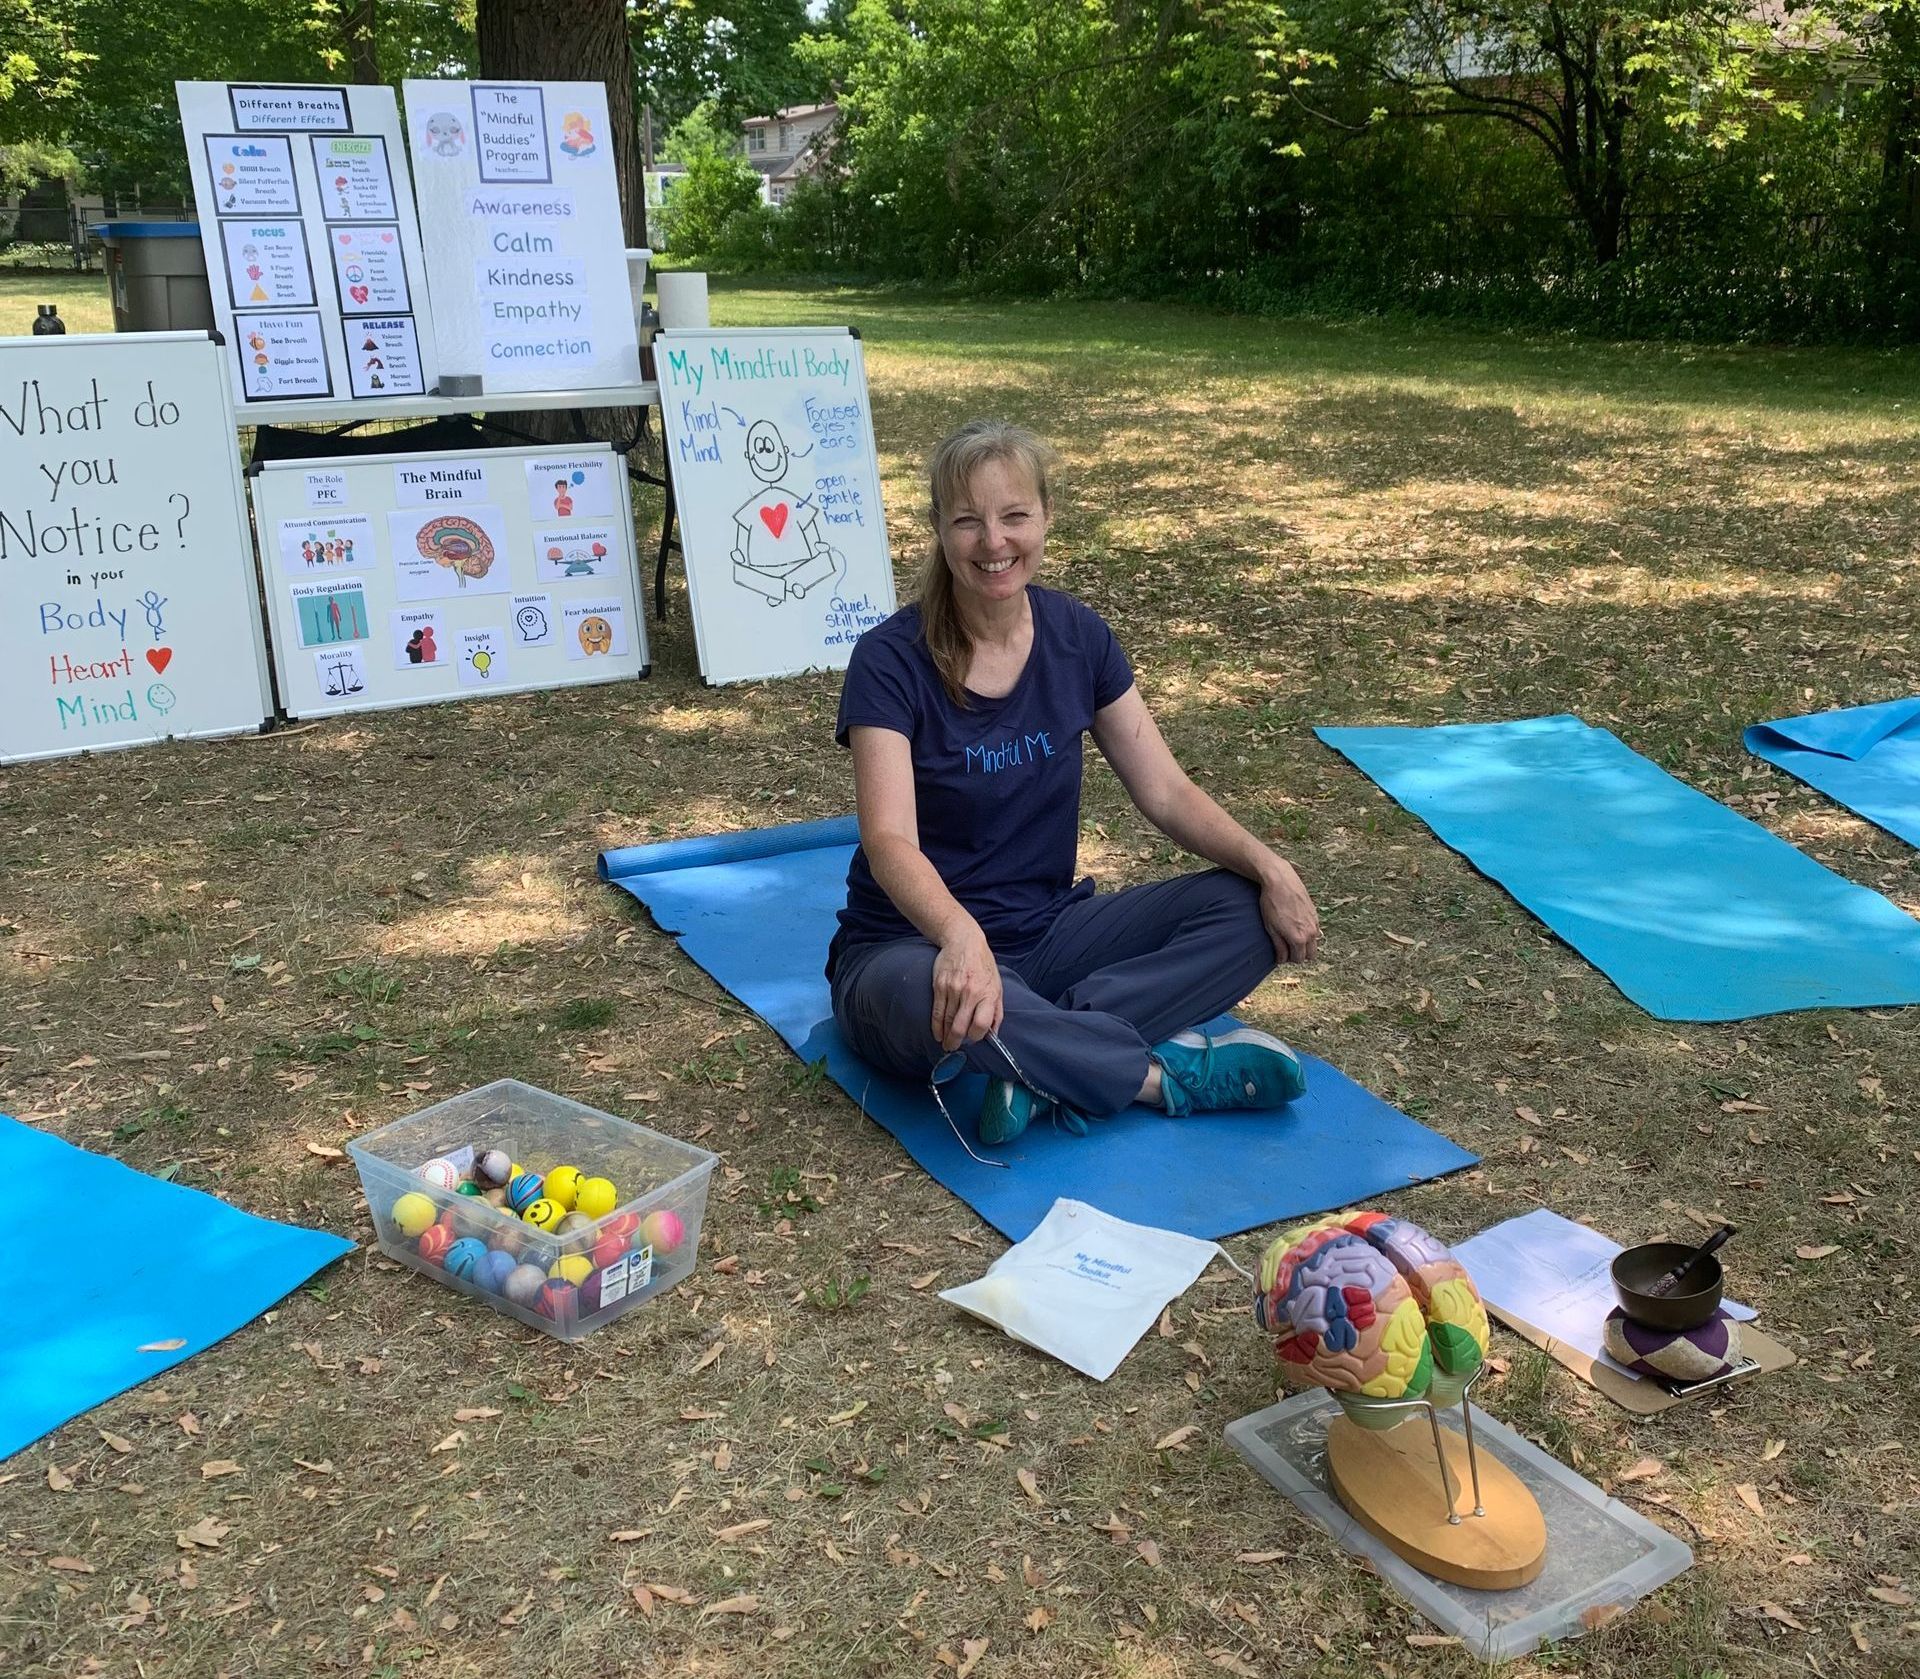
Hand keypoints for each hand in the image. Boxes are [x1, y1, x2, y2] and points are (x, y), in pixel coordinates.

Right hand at [931, 925, 1003, 1051]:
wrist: (963, 941)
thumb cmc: (983, 966)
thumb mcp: (997, 986)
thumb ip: (996, 1011)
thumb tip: (994, 1034)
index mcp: (988, 994)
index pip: (981, 1024)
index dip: (977, 1036)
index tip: (974, 1038)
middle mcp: (970, 993)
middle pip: (961, 1026)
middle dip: (956, 1042)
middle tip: (954, 1048)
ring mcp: (953, 989)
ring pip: (948, 1021)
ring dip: (946, 1036)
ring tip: (946, 1044)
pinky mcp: (940, 986)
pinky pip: (937, 1011)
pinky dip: (936, 1026)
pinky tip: (937, 1034)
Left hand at [1259, 860, 1320, 963]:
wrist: (1280, 881)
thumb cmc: (1272, 903)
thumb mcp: (1271, 928)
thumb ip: (1279, 946)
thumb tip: (1282, 959)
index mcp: (1298, 939)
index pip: (1298, 959)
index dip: (1287, 959)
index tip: (1280, 954)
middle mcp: (1310, 933)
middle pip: (1310, 955)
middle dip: (1299, 954)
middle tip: (1287, 947)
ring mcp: (1315, 923)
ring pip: (1314, 943)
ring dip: (1305, 945)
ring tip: (1291, 937)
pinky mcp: (1315, 914)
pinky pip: (1315, 931)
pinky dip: (1308, 933)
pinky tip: (1296, 925)